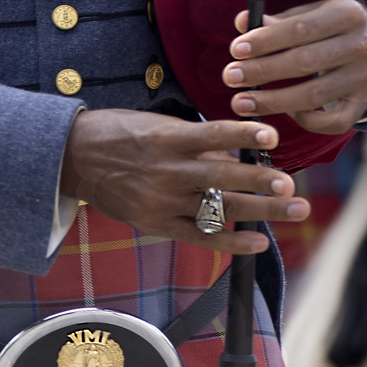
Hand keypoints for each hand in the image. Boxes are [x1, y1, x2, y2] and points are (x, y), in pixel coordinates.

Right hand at [58, 109, 302, 254]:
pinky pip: (200, 235)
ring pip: (218, 207)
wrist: (72, 160)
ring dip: (260, 210)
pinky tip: (258, 242)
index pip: (212, 135)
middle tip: (291, 185)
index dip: (243, 136)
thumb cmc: (115, 134)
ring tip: (295, 208)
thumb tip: (233, 152)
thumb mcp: (152, 124)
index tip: (270, 136)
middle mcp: (167, 170)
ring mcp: (162, 199)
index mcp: (165, 138)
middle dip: (261, 182)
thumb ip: (192, 139)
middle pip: (222, 177)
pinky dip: (231, 240)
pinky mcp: (157, 223)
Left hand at [226, 0, 366, 132]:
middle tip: (230, 77)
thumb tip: (241, 22)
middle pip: (305, 62)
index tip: (236, 50)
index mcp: (347, 14)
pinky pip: (335, 121)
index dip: (266, 41)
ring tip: (241, 102)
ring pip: (316, 95)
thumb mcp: (308, 13)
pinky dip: (307, 121)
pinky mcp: (365, 102)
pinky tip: (284, 112)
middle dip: (262, 71)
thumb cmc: (329, 26)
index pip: (300, 29)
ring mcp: (366, 77)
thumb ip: (275, 21)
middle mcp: (362, 46)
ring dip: (273, 101)